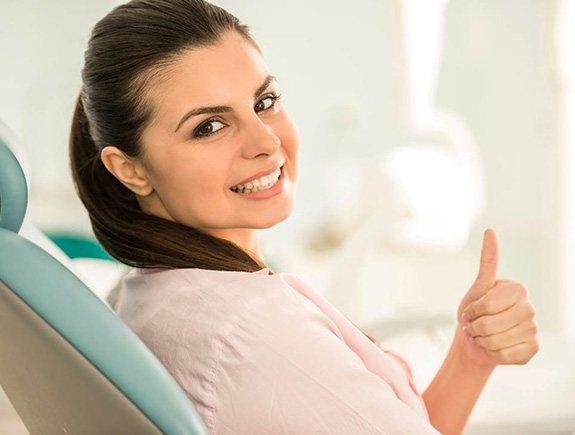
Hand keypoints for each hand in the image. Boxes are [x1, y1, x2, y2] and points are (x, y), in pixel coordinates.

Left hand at [456, 229, 538, 367]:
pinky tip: (494, 348)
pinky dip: (492, 354)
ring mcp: (533, 329)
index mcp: (518, 289)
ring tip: (482, 336)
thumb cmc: (475, 311)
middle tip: (474, 326)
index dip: (471, 311)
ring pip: (496, 341)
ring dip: (481, 341)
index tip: (470, 310)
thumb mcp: (477, 287)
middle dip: (474, 328)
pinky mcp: (533, 349)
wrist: (478, 339)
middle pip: (489, 325)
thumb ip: (488, 261)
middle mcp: (530, 307)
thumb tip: (490, 231)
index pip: (485, 305)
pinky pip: (505, 355)